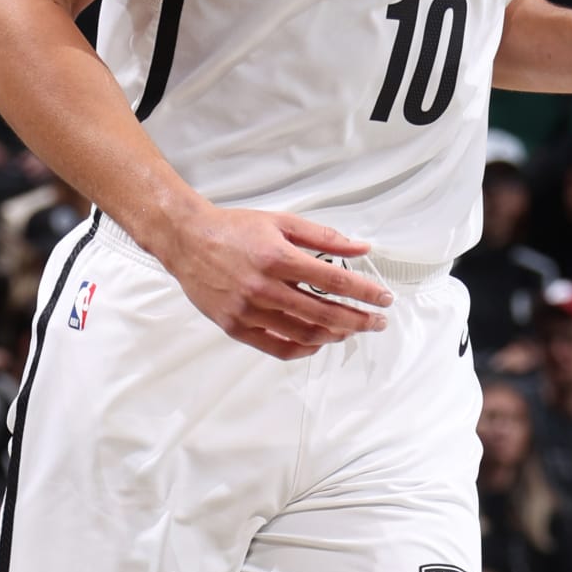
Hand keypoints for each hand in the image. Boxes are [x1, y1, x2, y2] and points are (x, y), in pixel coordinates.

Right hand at [156, 198, 393, 361]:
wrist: (187, 240)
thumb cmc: (234, 229)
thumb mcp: (282, 222)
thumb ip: (324, 237)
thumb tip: (362, 247)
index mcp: (278, 258)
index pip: (334, 281)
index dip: (365, 292)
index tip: (384, 298)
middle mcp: (263, 287)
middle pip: (324, 313)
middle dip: (359, 320)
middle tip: (378, 322)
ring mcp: (248, 310)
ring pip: (303, 334)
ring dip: (334, 336)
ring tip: (351, 330)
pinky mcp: (235, 327)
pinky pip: (277, 348)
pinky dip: (303, 349)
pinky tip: (318, 342)